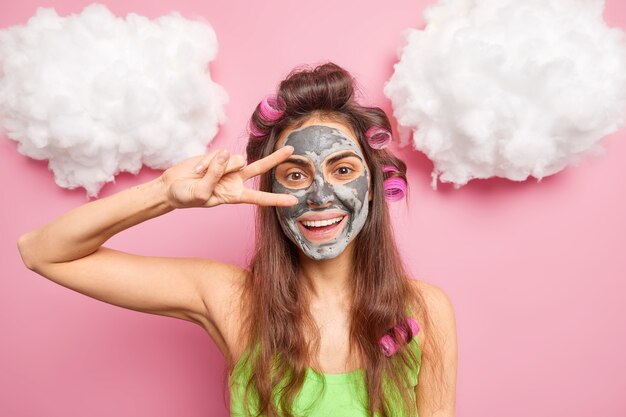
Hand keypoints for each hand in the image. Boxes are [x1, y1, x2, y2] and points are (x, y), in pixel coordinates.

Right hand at [160, 146, 297, 208]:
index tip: (294, 201)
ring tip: (201, 175)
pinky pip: (220, 153)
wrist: (171, 187)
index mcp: (235, 195)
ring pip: (235, 158)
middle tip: (291, 150)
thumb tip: (227, 155)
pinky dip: (207, 161)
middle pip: (260, 168)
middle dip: (275, 159)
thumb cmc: (186, 197)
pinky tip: (198, 169)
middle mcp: (235, 180)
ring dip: (218, 165)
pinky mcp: (218, 157)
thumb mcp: (201, 192)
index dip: (277, 199)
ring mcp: (227, 167)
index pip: (260, 197)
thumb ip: (215, 175)